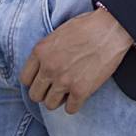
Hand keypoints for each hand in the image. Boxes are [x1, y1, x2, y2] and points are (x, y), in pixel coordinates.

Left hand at [19, 6, 135, 113]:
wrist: (111, 29)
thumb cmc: (87, 26)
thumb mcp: (58, 33)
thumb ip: (46, 51)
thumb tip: (42, 66)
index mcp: (40, 51)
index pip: (25, 79)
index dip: (34, 81)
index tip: (43, 80)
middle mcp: (49, 68)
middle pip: (35, 95)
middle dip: (45, 93)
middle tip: (55, 88)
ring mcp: (64, 81)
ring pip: (50, 105)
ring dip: (58, 100)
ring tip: (67, 91)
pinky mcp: (81, 91)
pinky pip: (70, 109)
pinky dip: (74, 104)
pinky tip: (79, 95)